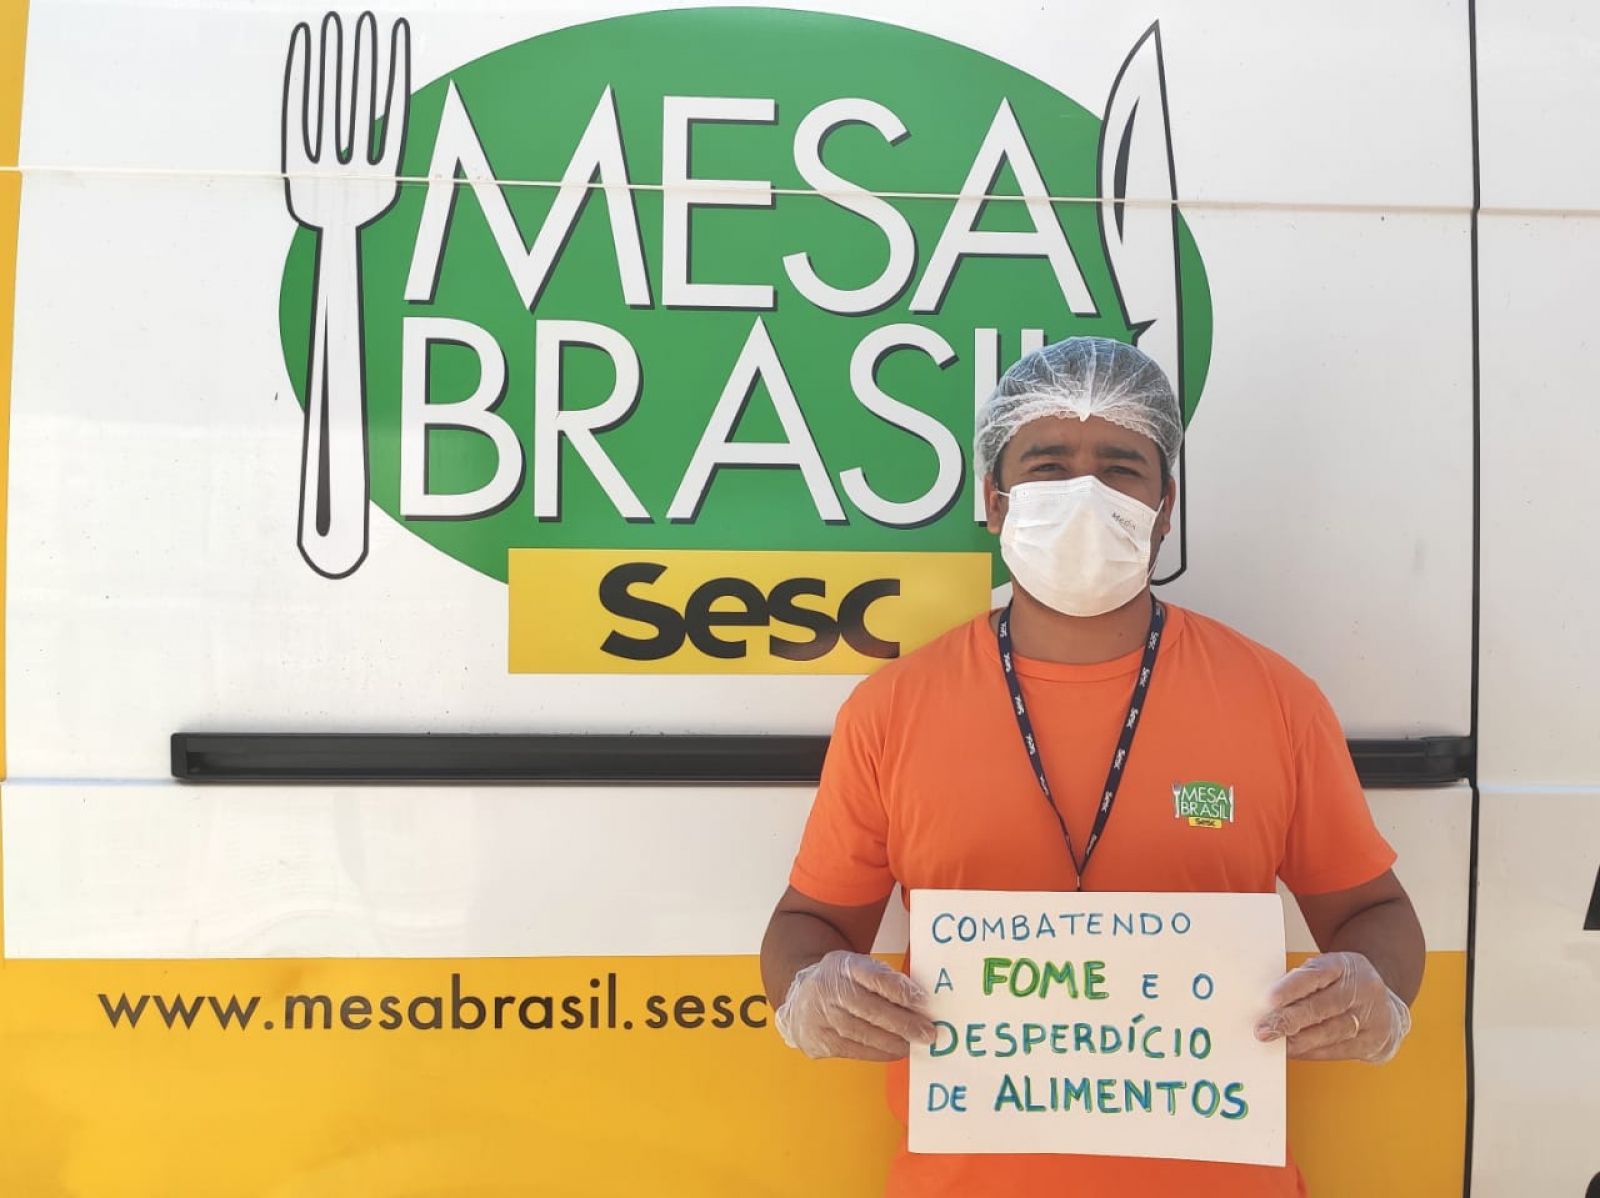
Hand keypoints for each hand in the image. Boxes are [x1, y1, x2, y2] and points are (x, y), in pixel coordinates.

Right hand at [774, 950, 935, 1060]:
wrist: (800, 999)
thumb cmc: (841, 984)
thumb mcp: (859, 969)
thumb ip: (885, 980)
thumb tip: (918, 1001)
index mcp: (842, 965)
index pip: (874, 977)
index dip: (900, 990)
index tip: (923, 1002)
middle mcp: (827, 989)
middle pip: (870, 1009)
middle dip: (903, 1023)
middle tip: (926, 1032)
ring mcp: (820, 1016)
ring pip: (862, 1033)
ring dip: (893, 1041)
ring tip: (913, 1044)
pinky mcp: (818, 1041)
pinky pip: (854, 1050)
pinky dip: (878, 1053)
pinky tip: (894, 1051)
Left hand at [1253, 952, 1411, 1062]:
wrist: (1386, 1006)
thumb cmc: (1343, 987)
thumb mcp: (1327, 971)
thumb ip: (1301, 981)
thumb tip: (1266, 1003)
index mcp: (1345, 965)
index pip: (1315, 974)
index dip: (1291, 988)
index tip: (1268, 1000)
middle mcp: (1363, 989)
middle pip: (1322, 1007)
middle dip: (1289, 1020)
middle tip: (1264, 1030)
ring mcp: (1373, 1016)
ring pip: (1331, 1032)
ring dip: (1299, 1041)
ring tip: (1276, 1043)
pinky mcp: (1374, 1042)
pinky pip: (1338, 1050)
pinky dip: (1313, 1052)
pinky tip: (1295, 1052)